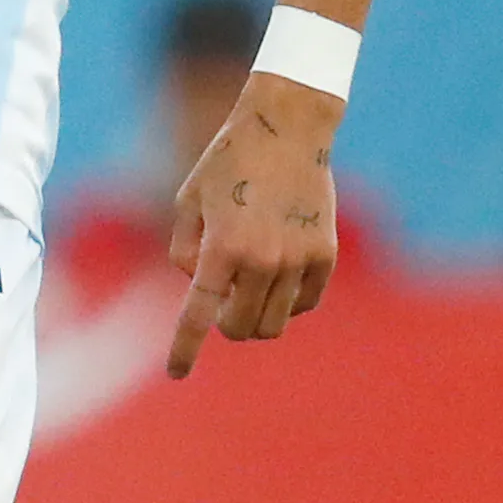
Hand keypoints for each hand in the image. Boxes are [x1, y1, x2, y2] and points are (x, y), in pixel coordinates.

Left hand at [165, 72, 339, 380]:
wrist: (288, 128)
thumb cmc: (228, 161)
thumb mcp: (189, 200)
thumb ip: (186, 251)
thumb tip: (204, 288)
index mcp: (223, 247)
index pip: (199, 314)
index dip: (184, 348)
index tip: (176, 373)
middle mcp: (263, 259)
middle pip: (240, 328)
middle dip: (225, 326)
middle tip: (222, 304)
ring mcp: (299, 259)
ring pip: (274, 323)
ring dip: (255, 316)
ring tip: (249, 285)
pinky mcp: (325, 254)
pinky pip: (304, 303)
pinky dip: (286, 301)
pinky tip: (277, 277)